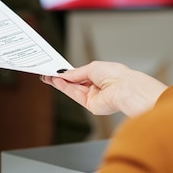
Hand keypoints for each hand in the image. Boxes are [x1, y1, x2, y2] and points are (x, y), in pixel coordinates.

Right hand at [41, 61, 167, 117]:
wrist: (124, 89)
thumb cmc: (116, 76)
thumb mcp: (92, 67)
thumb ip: (76, 73)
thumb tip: (64, 74)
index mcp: (102, 75)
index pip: (81, 74)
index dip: (69, 72)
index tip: (57, 70)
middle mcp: (98, 86)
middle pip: (75, 83)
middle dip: (62, 78)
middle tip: (48, 74)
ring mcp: (94, 96)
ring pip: (73, 89)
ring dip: (61, 83)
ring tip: (49, 77)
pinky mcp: (91, 105)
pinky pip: (75, 96)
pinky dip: (65, 89)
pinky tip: (57, 82)